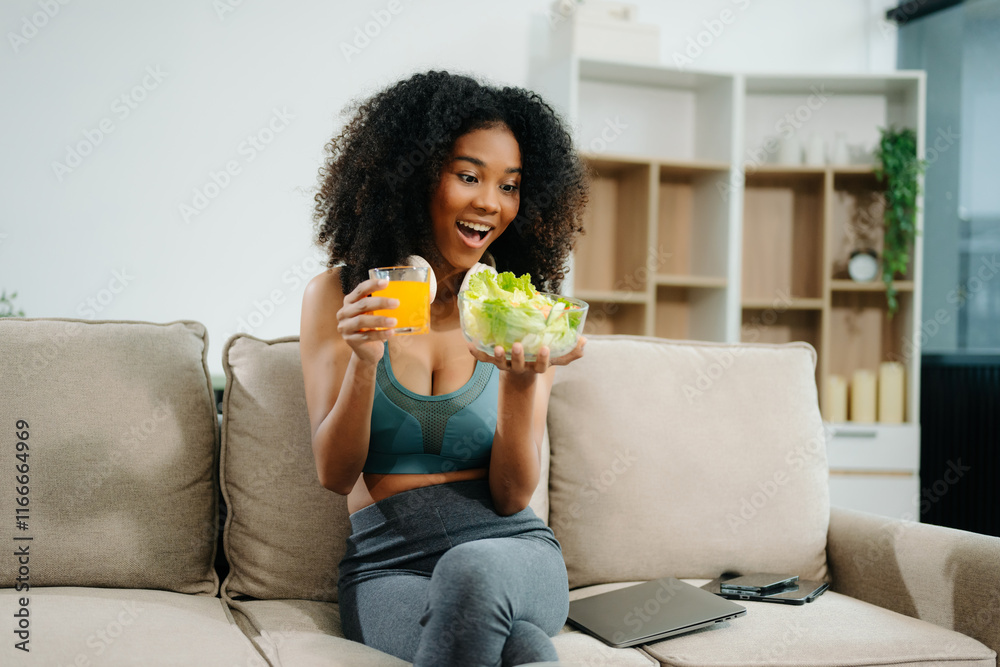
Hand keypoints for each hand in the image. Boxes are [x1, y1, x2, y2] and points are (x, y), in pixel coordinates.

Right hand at [336, 277, 397, 363]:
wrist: (366, 351)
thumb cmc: (372, 328)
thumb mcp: (373, 314)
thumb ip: (382, 304)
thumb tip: (409, 294)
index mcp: (350, 302)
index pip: (360, 290)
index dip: (372, 285)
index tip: (386, 282)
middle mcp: (344, 313)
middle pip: (362, 305)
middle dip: (380, 303)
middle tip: (397, 303)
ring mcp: (345, 327)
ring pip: (362, 321)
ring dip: (380, 320)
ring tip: (394, 321)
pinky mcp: (351, 340)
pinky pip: (367, 336)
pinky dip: (380, 334)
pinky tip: (391, 333)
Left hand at [466, 336, 586, 374]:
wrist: (521, 372)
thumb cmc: (540, 360)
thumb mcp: (557, 357)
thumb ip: (571, 352)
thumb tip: (584, 341)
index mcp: (535, 367)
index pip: (541, 366)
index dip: (542, 359)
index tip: (545, 348)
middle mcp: (520, 367)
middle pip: (519, 365)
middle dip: (518, 356)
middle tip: (518, 345)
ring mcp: (506, 365)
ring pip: (500, 363)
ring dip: (498, 356)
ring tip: (497, 346)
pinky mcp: (494, 361)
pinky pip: (483, 358)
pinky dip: (476, 353)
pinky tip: (470, 344)